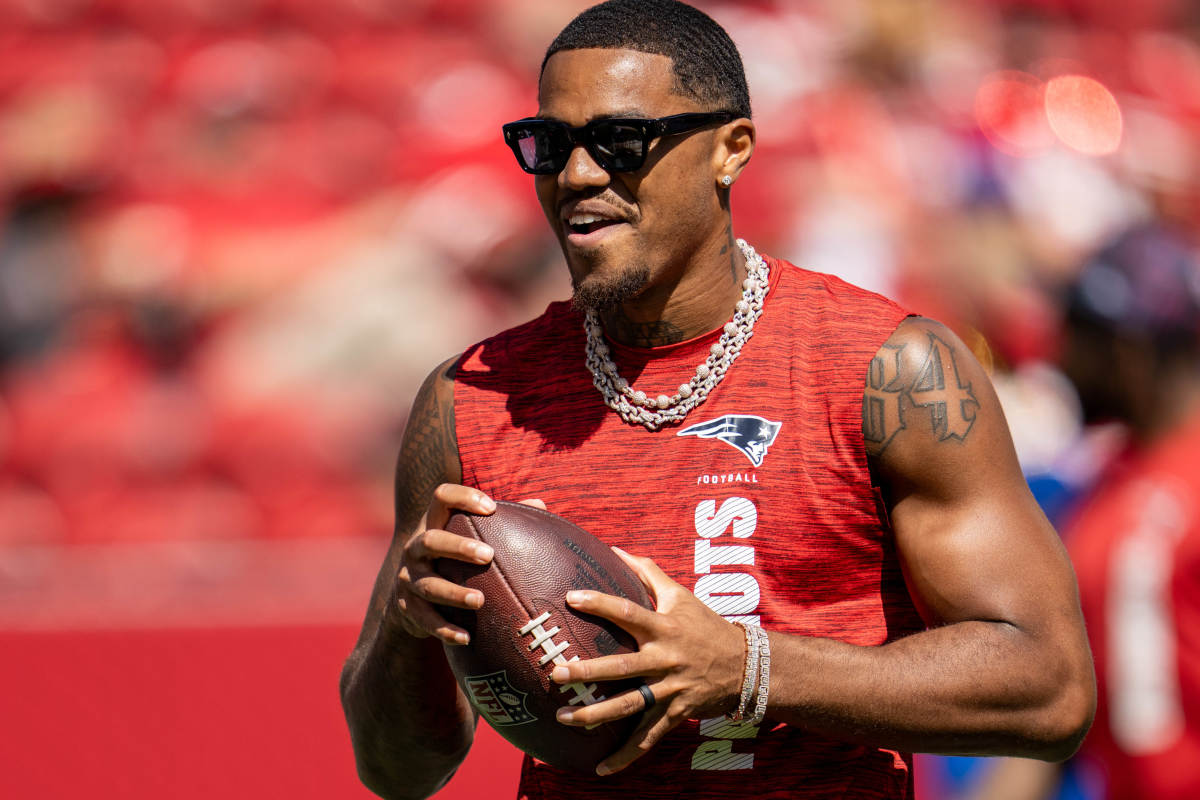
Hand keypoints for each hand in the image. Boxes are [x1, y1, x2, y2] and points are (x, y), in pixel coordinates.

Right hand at [388, 485, 548, 644]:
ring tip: (480, 601)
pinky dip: (444, 629)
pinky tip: (466, 637)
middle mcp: (415, 548)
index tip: (491, 507)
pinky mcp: (406, 607)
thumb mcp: (468, 537)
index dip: (463, 497)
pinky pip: (425, 620)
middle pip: (430, 540)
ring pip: (428, 584)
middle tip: (489, 555)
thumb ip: (500, 522)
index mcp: (432, 523)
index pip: (442, 498)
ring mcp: (408, 578)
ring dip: (454, 593)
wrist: (408, 594)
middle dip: (458, 547)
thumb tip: (540, 506)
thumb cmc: (452, 559)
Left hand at [549, 547, 745, 775]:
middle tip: (555, 672)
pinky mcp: (675, 714)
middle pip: (621, 667)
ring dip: (595, 714)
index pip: (627, 611)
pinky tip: (600, 769)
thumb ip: (648, 573)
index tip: (570, 598)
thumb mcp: (681, 595)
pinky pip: (647, 738)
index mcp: (663, 627)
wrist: (745, 665)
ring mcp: (669, 690)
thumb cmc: (705, 625)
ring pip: (629, 706)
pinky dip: (625, 756)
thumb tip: (615, 549)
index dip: (600, 603)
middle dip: (587, 672)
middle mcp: (664, 659)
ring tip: (563, 717)